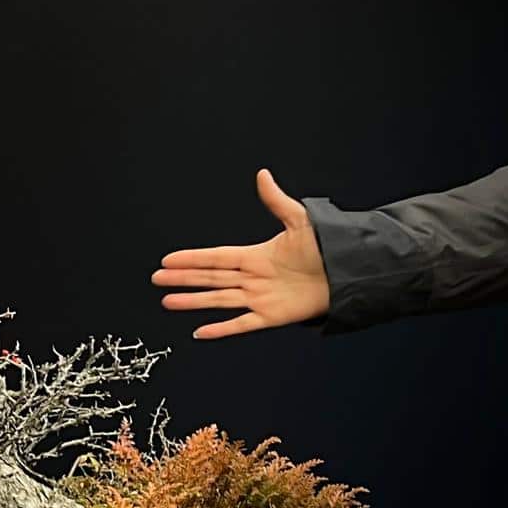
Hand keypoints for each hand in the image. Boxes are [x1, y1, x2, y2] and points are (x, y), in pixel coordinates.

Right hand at [153, 169, 329, 339]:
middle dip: (183, 279)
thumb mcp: (300, 221)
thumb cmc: (328, 248)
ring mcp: (259, 298)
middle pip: (210, 278)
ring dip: (193, 301)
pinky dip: (221, 329)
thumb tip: (263, 176)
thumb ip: (276, 201)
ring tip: (168, 301)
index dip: (192, 258)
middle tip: (158, 278)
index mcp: (256, 256)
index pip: (216, 257)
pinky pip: (241, 324)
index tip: (169, 259)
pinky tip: (200, 331)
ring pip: (218, 300)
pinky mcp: (271, 316)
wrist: (350, 273)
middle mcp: (253, 278)